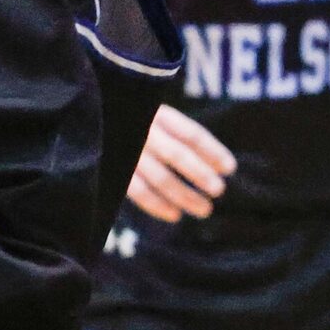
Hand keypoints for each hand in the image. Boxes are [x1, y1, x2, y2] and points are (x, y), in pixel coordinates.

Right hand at [125, 105, 236, 222]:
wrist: (99, 122)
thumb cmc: (139, 124)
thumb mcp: (159, 118)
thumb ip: (182, 136)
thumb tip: (222, 166)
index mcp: (159, 115)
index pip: (191, 134)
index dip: (212, 151)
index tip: (230, 168)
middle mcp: (144, 131)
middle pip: (177, 154)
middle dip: (200, 174)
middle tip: (219, 190)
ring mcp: (129, 152)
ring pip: (160, 177)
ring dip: (184, 196)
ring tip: (204, 209)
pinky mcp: (116, 171)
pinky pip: (138, 191)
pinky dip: (156, 205)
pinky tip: (175, 214)